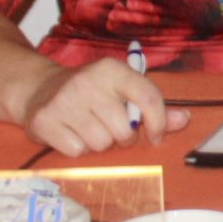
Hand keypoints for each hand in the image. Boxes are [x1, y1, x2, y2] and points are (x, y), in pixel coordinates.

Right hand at [12, 58, 188, 156]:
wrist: (39, 88)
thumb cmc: (91, 92)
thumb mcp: (121, 89)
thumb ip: (152, 105)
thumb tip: (184, 119)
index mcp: (113, 69)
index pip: (147, 98)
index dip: (158, 122)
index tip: (156, 136)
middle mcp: (88, 81)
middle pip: (123, 130)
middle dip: (122, 137)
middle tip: (110, 127)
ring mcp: (64, 101)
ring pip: (101, 144)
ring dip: (99, 144)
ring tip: (89, 128)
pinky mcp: (44, 120)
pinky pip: (77, 152)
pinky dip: (78, 149)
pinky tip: (71, 133)